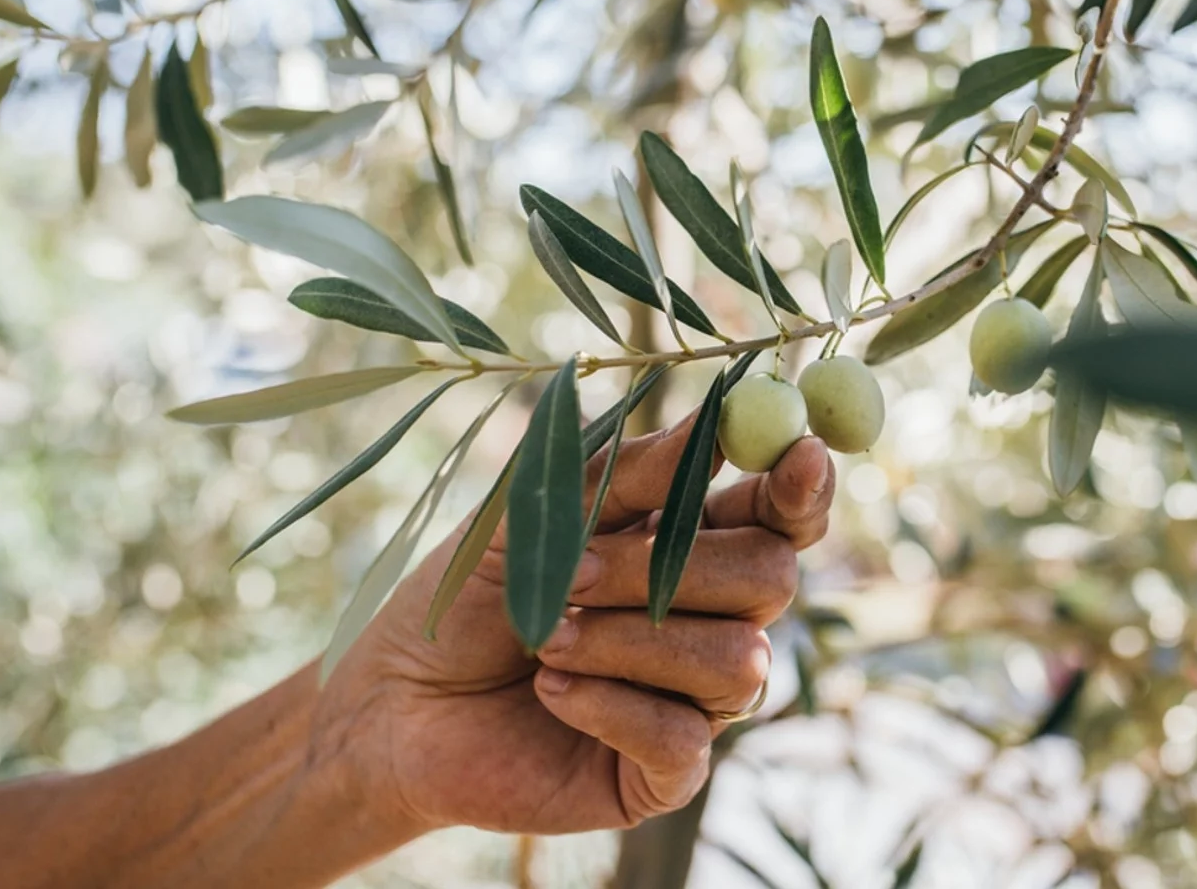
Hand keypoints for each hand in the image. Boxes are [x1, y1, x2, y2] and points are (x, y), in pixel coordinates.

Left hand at [314, 411, 834, 836]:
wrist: (394, 704)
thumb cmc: (468, 599)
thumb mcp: (535, 516)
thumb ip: (625, 475)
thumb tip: (712, 424)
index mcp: (691, 544)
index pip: (781, 514)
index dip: (801, 487)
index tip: (800, 453)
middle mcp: (710, 619)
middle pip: (771, 578)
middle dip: (670, 568)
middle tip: (576, 572)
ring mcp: (695, 699)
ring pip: (736, 661)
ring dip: (628, 640)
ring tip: (544, 638)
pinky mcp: (664, 773)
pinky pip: (683, 736)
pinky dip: (608, 704)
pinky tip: (551, 692)